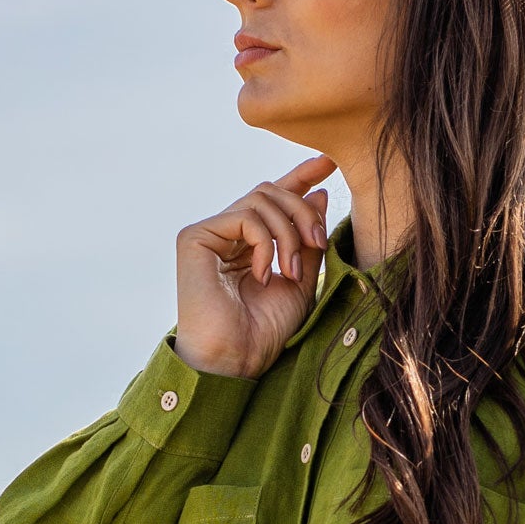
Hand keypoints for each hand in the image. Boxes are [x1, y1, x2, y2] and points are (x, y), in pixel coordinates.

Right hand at [173, 154, 335, 378]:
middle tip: (319, 243)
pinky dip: (265, 243)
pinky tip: (265, 274)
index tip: (329, 163)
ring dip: (288, 233)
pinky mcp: (195, 238)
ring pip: (260, 199)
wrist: (236, 360)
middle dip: (303, 212)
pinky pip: (244, 217)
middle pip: (271, 192)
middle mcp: (227, 234)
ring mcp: (209, 234)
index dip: (301, 177)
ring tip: (291, 271)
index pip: (275, 199)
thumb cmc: (265, 330)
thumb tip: (319, 193)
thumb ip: (308, 239)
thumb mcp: (302, 280)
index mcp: (250, 243)